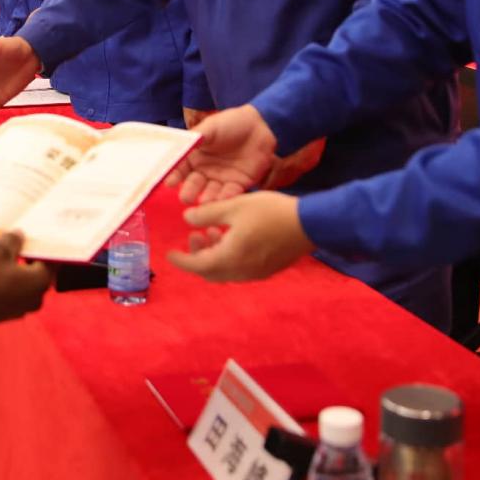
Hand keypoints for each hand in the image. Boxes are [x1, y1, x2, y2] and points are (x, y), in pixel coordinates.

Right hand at [0, 231, 53, 327]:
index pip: (50, 260)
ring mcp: (22, 310)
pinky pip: (14, 296)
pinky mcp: (8, 316)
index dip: (40, 248)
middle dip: (28, 260)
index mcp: (40, 281)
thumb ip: (13, 240)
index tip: (31, 239)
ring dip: (17, 273)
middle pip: (38, 273)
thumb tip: (20, 234)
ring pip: (25, 286)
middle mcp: (37, 298)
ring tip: (3, 260)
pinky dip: (9, 286)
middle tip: (16, 246)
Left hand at [167, 192, 313, 282]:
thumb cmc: (270, 212)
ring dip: (214, 255)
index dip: (181, 260)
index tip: (169, 254)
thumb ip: (207, 214)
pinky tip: (233, 237)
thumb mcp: (234, 206)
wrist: (310, 224)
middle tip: (194, 236)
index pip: (197, 265)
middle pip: (210, 273)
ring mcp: (256, 273)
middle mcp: (241, 272)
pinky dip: (229, 258)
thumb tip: (186, 219)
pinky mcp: (268, 270)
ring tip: (213, 231)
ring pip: (226, 272)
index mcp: (230, 258)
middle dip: (198, 256)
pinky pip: (240, 270)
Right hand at [170, 105, 280, 203]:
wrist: (260, 125)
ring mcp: (222, 179)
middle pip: (195, 184)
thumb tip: (177, 146)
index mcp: (195, 157)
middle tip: (186, 198)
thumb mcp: (210, 127)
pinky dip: (227, 197)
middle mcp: (205, 171)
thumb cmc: (231, 123)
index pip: (181, 169)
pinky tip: (223, 200)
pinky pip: (232, 193)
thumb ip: (195, 138)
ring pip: (212, 192)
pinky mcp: (240, 184)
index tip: (169, 183)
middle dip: (190, 191)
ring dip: (208, 198)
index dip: (174, 175)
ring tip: (204, 202)